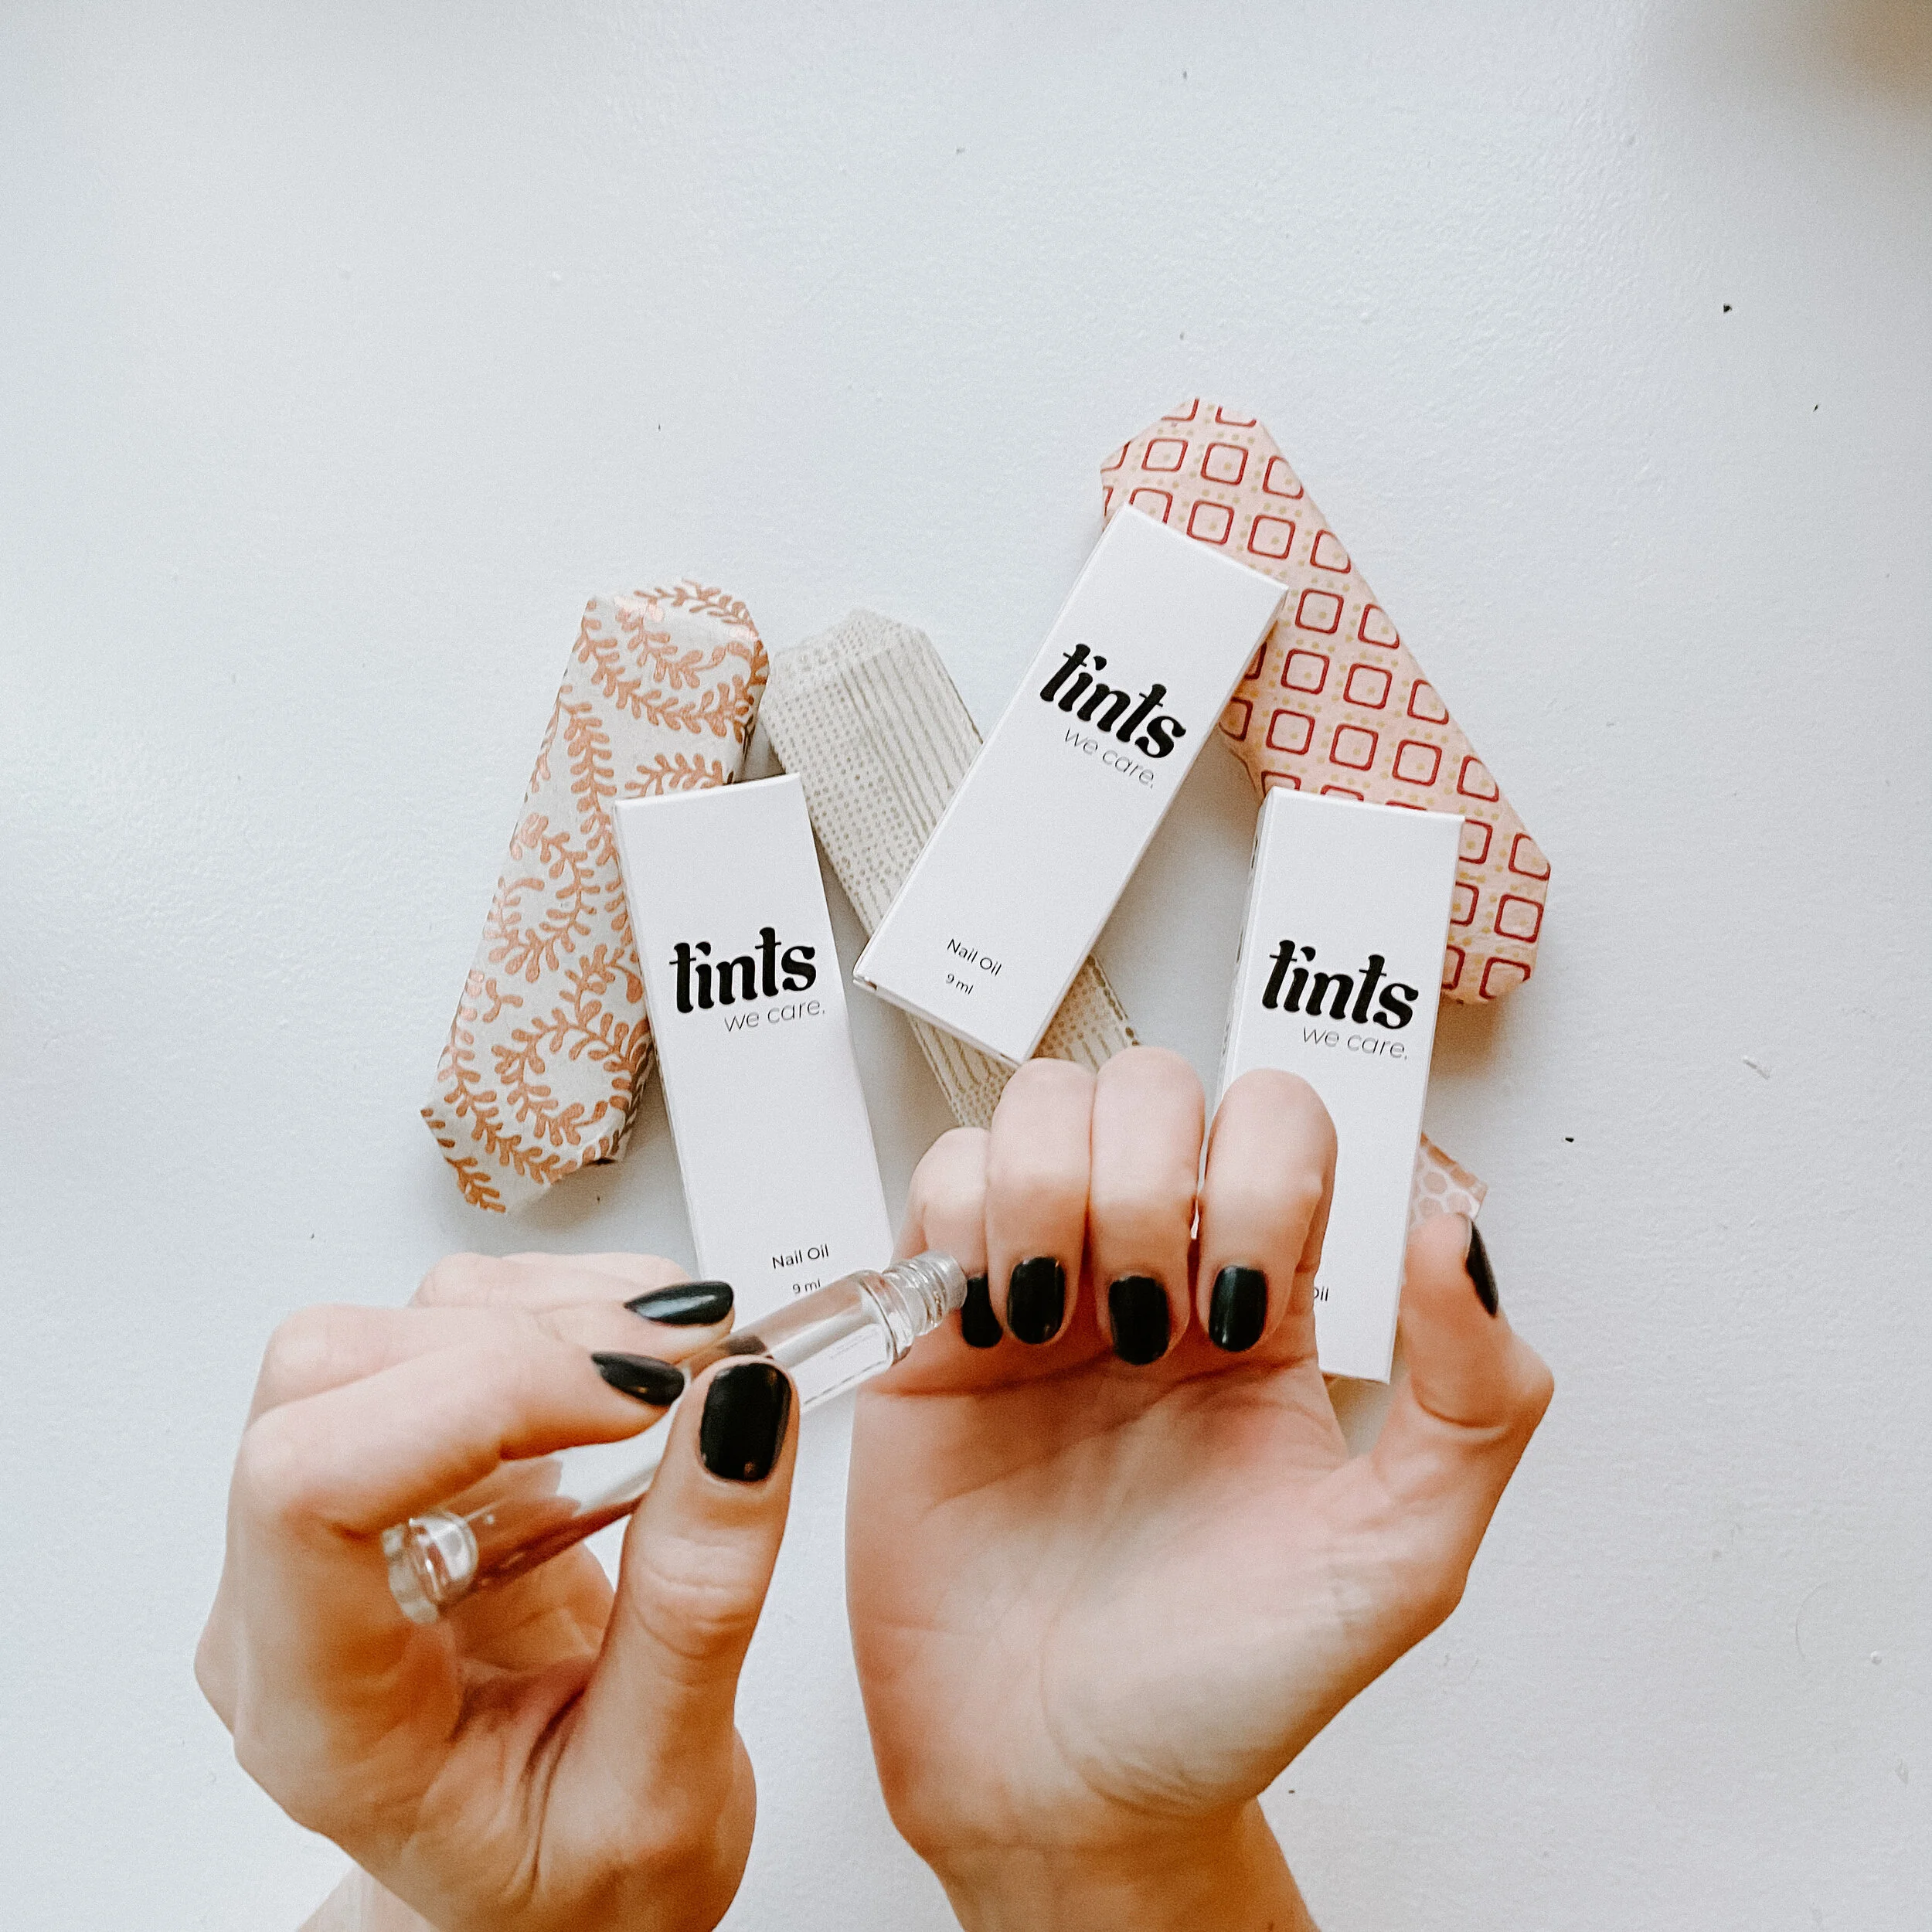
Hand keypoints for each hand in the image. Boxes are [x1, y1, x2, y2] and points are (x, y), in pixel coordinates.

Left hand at [197, 1254, 797, 1931]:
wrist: (550, 1897)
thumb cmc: (573, 1887)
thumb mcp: (664, 1793)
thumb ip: (697, 1604)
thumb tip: (739, 1410)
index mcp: (323, 1714)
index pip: (309, 1489)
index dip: (477, 1397)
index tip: (647, 1394)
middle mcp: (289, 1602)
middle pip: (332, 1376)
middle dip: (524, 1337)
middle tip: (688, 1367)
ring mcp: (340, 1524)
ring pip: (392, 1325)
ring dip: (553, 1311)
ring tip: (687, 1365)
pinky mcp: (403, 1466)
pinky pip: (452, 1326)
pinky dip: (562, 1310)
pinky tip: (643, 1372)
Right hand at [846, 1049, 1553, 1930]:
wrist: (1056, 1789)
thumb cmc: (1217, 1694)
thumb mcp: (1394, 1565)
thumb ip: (1474, 1401)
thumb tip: (1456, 1230)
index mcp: (1271, 1310)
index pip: (1284, 1123)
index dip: (1266, 1176)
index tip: (1241, 1311)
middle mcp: (1154, 1276)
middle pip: (1153, 1084)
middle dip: (1148, 1180)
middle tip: (1141, 1326)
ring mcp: (1040, 1289)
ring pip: (1042, 1105)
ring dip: (1053, 1190)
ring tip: (1057, 1321)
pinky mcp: (934, 1322)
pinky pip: (939, 1179)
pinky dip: (960, 1220)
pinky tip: (987, 1326)